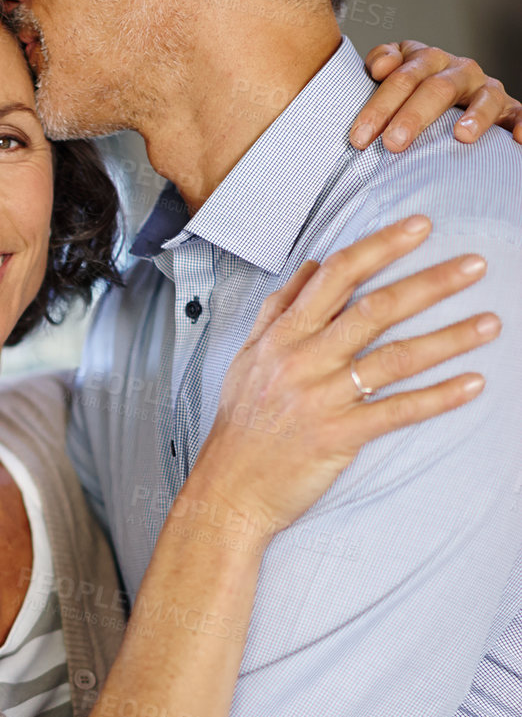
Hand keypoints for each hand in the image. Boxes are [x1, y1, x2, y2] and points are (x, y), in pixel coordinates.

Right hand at [189, 216, 499, 537]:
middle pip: (375, 309)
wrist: (228, 489)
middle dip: (430, 283)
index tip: (418, 227)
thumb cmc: (240, 427)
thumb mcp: (247, 358)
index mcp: (283, 336)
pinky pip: (397, 411)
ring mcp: (322, 398)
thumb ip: (278, 309)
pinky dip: (437, 398)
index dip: (381, 246)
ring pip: (395, 359)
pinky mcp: (339, 436)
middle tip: (473, 267)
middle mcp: (303, 361)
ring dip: (448, 338)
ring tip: (489, 324)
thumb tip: (310, 268)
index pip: (336, 276)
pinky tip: (471, 384)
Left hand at [353, 41, 521, 151]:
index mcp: (427, 60)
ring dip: (475, 116)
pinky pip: (519, 113)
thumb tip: (381, 66)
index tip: (359, 137)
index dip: (379, 106)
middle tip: (394, 144)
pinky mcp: (508, 109)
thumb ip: (381, 61)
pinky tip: (519, 139)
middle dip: (414, 116)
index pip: (402, 77)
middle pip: (437, 88)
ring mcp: (485, 88)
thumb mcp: (392, 73)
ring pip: (485, 96)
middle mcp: (459, 70)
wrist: (443, 100)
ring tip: (461, 137)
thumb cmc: (408, 93)